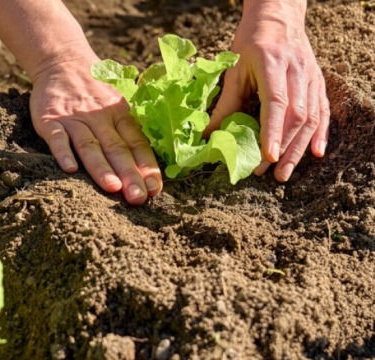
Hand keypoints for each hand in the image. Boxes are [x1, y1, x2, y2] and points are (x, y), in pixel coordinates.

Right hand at [29, 48, 162, 204]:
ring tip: (112, 187)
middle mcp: (100, 118)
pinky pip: (57, 137)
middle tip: (138, 198)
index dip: (147, 167)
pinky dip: (63, 152)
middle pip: (117, 149)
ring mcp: (75, 119)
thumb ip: (132, 131)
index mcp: (121, 116)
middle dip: (129, 175)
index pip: (138, 144)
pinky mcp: (50, 119)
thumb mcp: (119, 104)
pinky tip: (70, 169)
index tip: (154, 189)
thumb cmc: (96, 91)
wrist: (62, 61)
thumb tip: (151, 166)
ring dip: (101, 167)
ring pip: (90, 145)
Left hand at [205, 0, 329, 181]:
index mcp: (272, 64)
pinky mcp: (317, 81)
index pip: (277, 103)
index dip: (272, 131)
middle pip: (297, 116)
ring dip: (298, 148)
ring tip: (284, 172)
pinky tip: (315, 153)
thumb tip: (208, 136)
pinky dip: (320, 133)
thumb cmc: (251, 41)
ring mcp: (311, 76)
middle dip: (283, 148)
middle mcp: (296, 71)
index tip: (267, 156)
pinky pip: (323, 110)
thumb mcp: (234, 68)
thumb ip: (225, 102)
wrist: (278, 15)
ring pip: (311, 117)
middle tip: (269, 173)